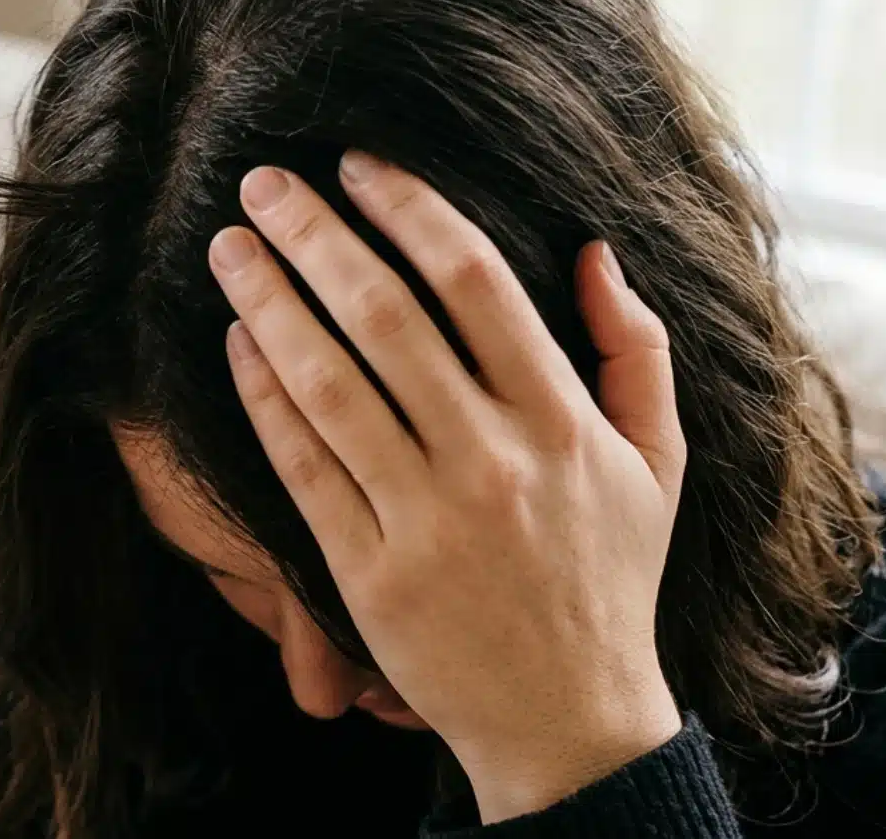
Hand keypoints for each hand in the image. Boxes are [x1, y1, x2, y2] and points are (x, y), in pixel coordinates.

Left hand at [209, 152, 685, 822]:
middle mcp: (490, 460)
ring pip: (327, 382)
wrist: (568, 721)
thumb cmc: (608, 577)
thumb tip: (594, 250)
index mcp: (561, 421)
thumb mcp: (657, 463)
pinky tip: (235, 342)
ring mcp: (423, 517)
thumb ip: (636, 351)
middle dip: (314, 235)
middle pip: (384, 315)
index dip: (408, 207)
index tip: (357, 164)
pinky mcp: (366, 570)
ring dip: (267, 302)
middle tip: (261, 182)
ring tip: (227, 249)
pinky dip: (262, 395)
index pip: (474, 280)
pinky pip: (300, 464)